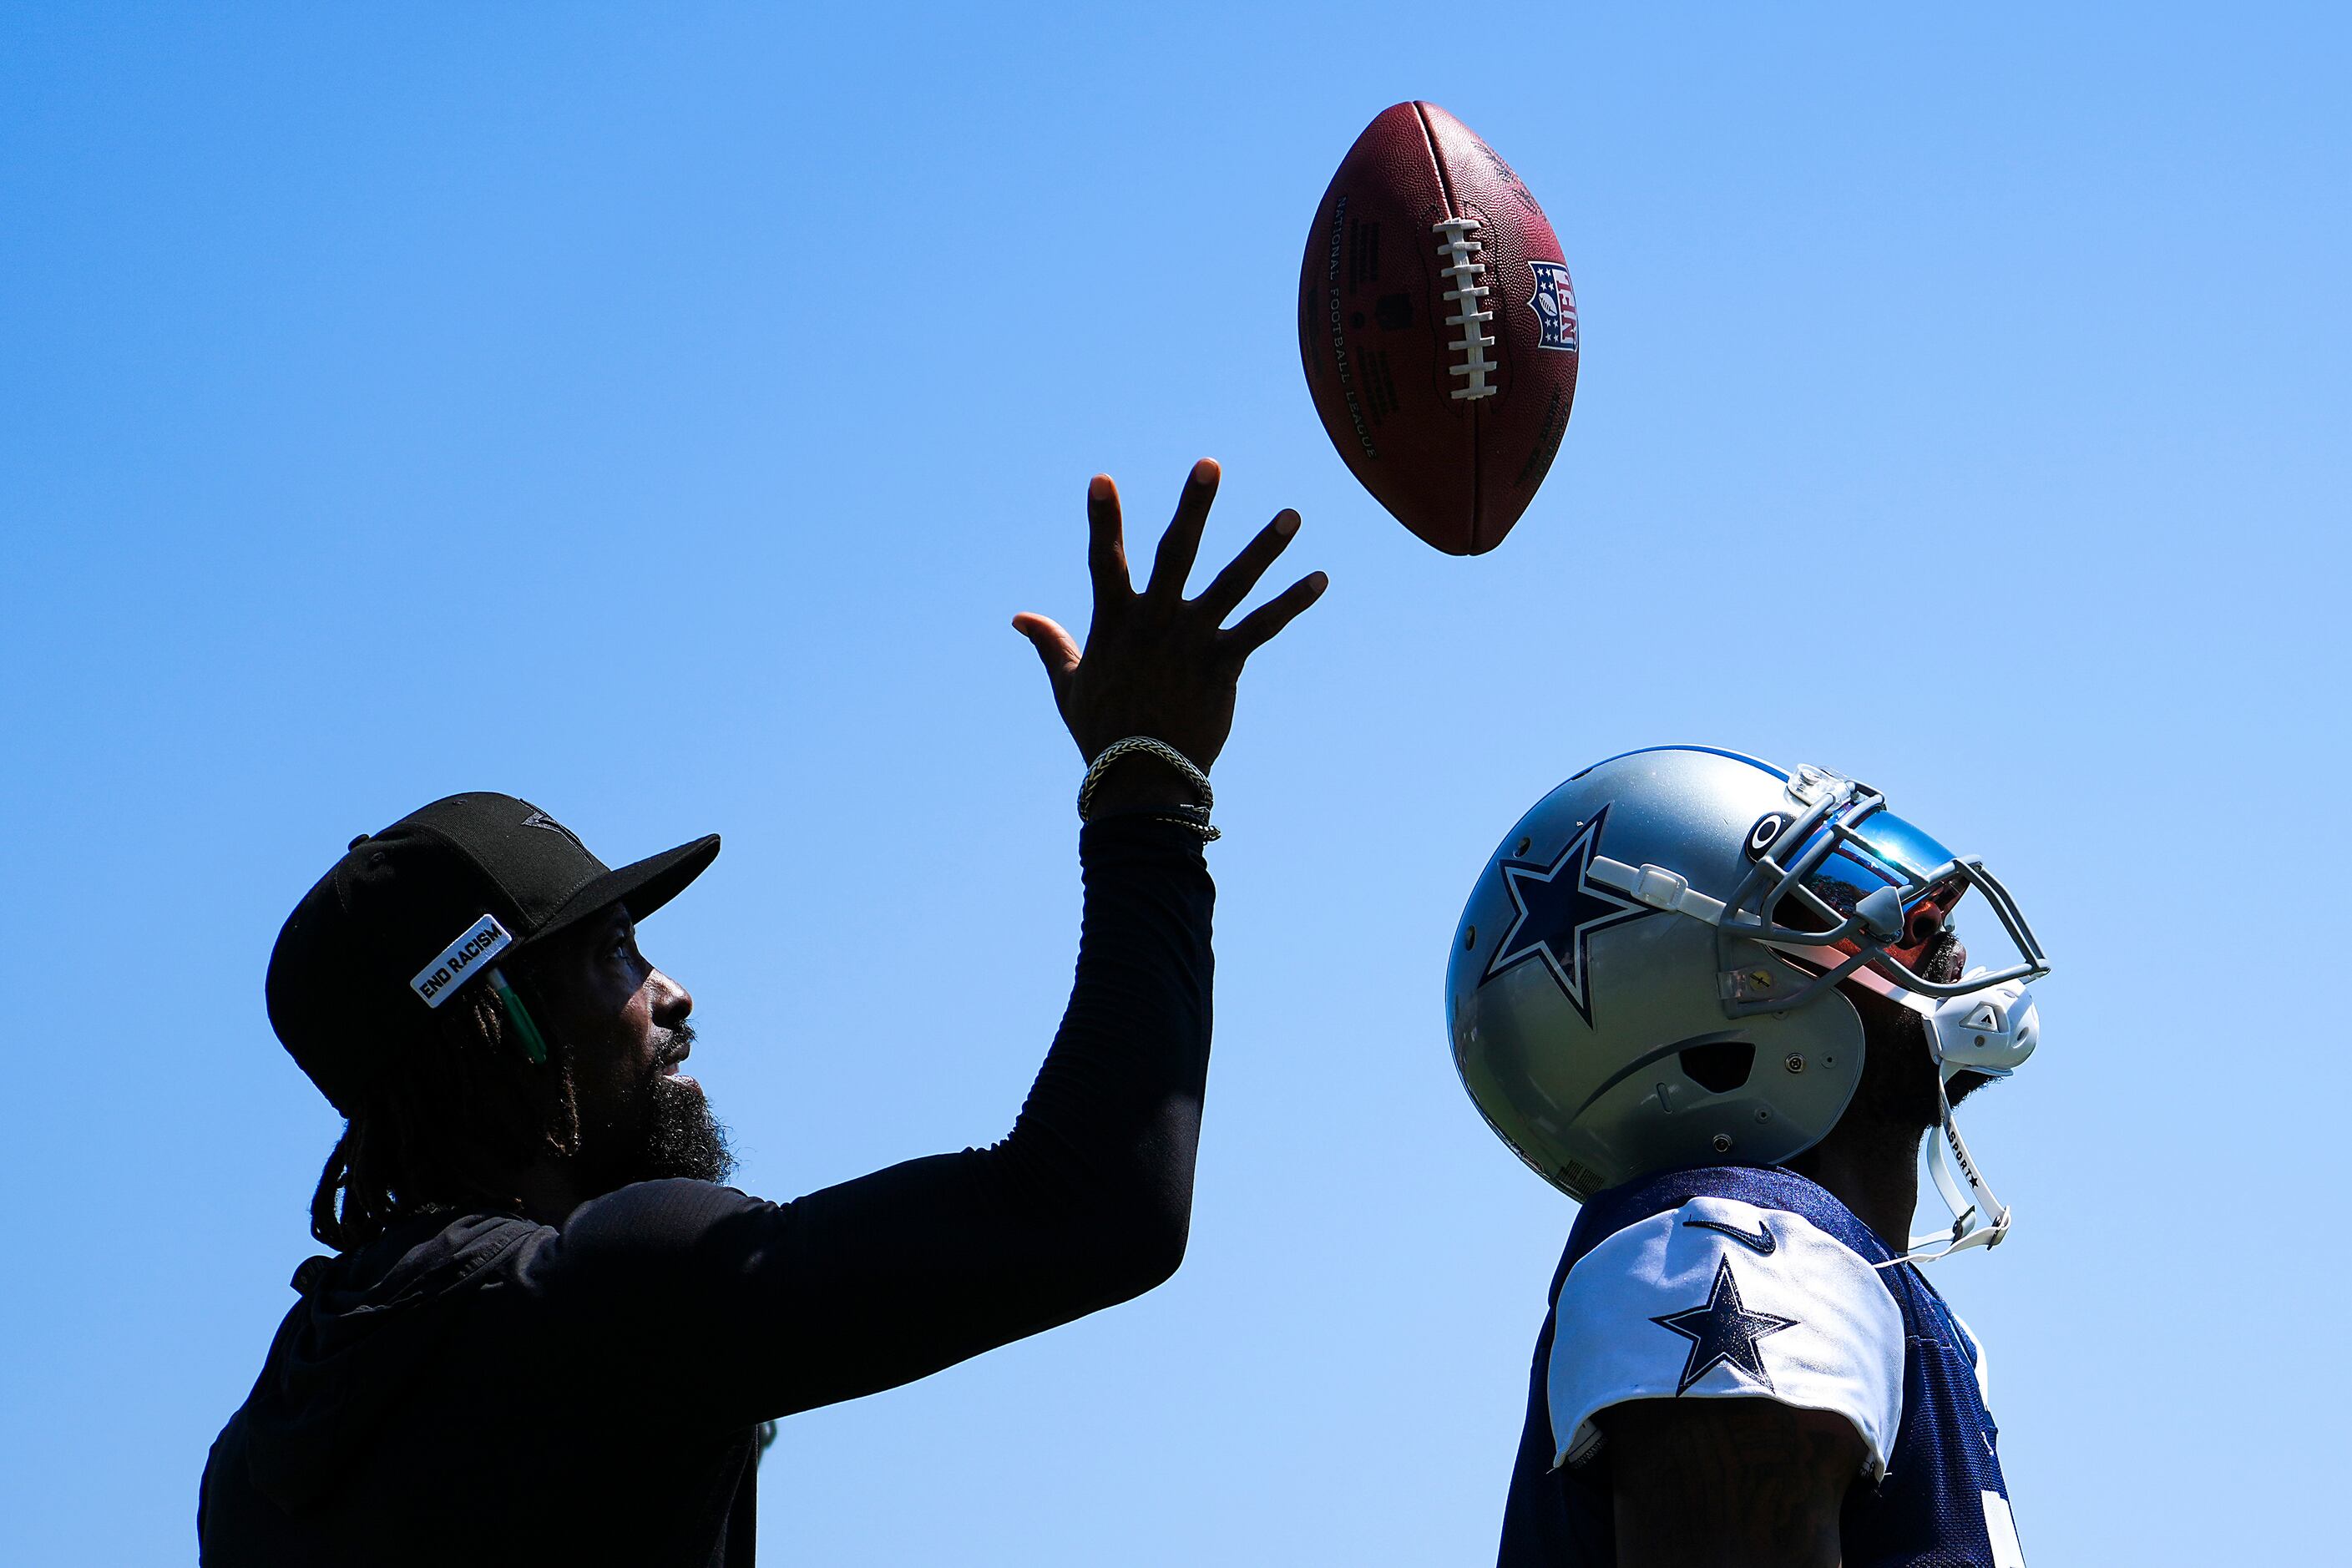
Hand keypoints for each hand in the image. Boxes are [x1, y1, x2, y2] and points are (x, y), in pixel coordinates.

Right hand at [1013, 459, 1325, 810]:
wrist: (1141, 779)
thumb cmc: (1101, 732)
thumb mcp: (1068, 685)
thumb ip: (1050, 644)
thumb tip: (1018, 618)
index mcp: (1115, 622)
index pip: (1105, 561)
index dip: (1104, 520)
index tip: (1102, 479)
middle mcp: (1156, 621)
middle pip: (1175, 552)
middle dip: (1193, 507)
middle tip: (1209, 465)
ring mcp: (1192, 640)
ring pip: (1233, 582)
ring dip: (1265, 547)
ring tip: (1293, 514)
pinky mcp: (1223, 664)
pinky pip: (1263, 626)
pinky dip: (1292, 602)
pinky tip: (1320, 578)